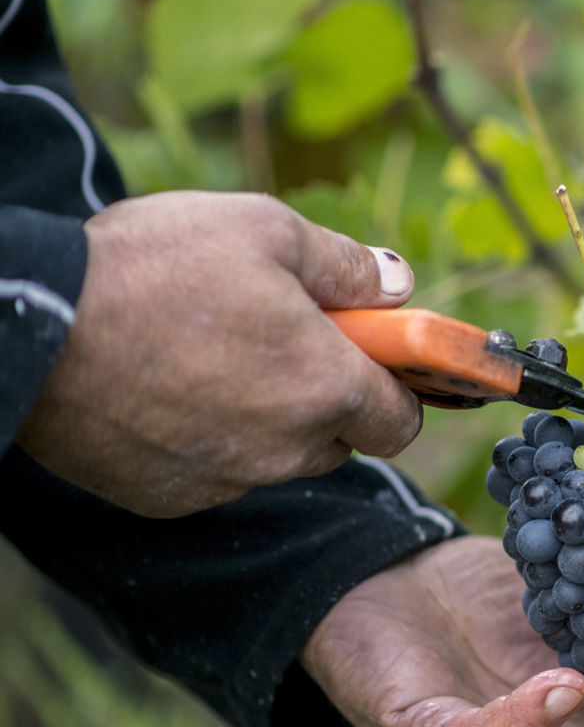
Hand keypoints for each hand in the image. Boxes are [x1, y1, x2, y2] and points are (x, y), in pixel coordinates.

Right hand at [17, 190, 422, 516]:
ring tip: (208, 355)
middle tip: (278, 340)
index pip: (402, 421)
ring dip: (267, 419)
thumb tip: (400, 288)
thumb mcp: (266, 230)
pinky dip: (206, 441)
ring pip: (277, 457)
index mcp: (327, 388)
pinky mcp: (170, 497)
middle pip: (341, 440)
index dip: (395, 386)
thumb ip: (348, 267)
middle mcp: (287, 449)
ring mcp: (227, 480)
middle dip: (326, 398)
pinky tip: (165, 390)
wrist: (31, 322)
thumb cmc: (154, 268)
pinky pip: (214, 474)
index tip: (372, 356)